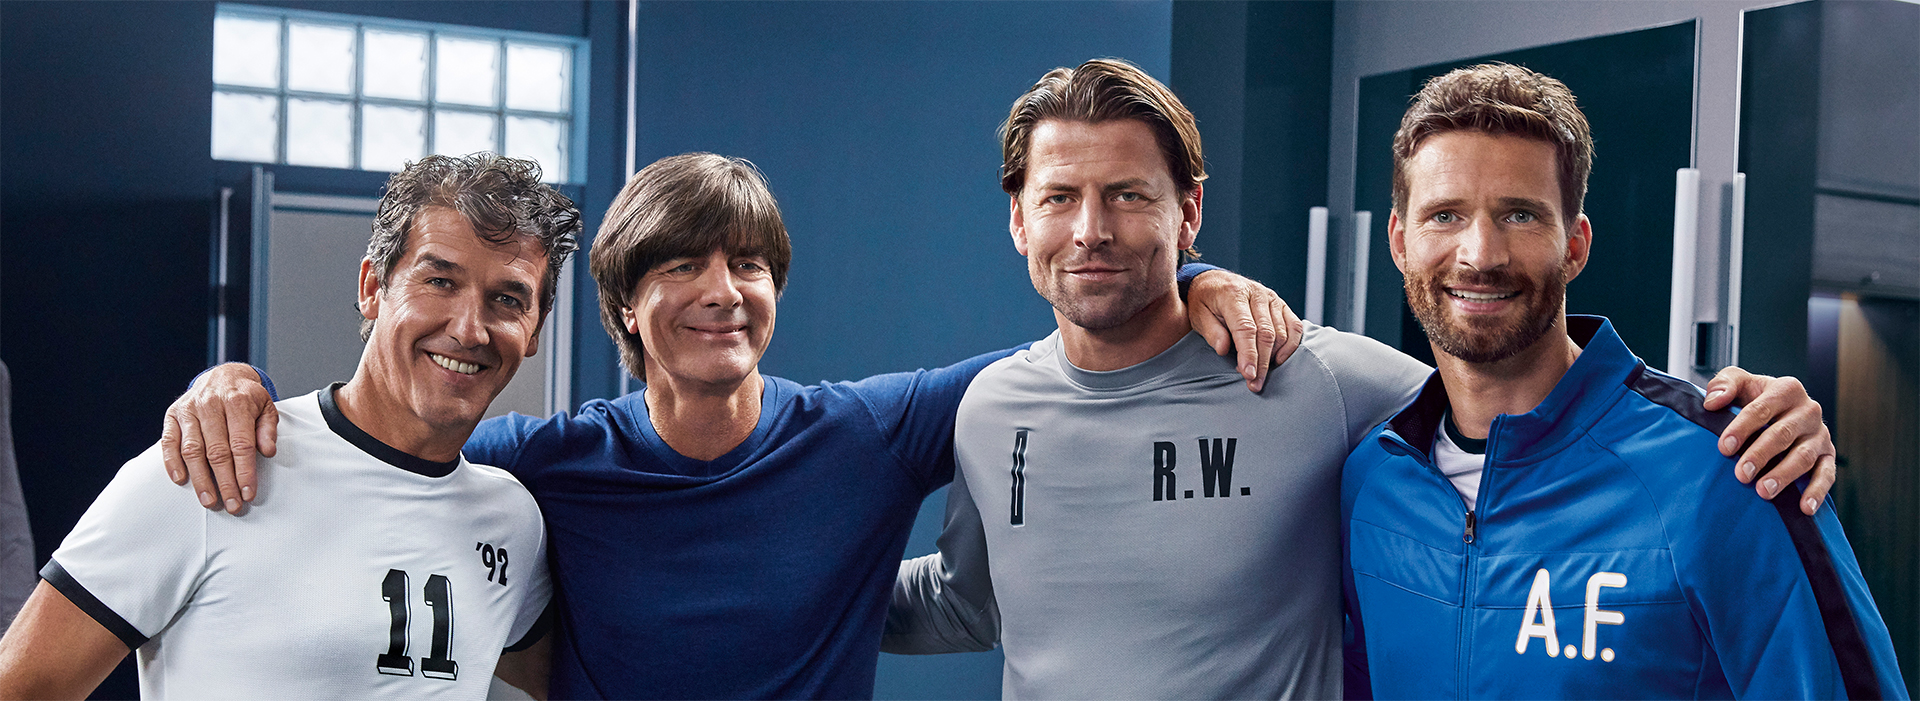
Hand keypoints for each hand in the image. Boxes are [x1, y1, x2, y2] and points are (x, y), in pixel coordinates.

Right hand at [161, 363, 277, 513]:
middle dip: (225, 482)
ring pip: (193, 450)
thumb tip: (268, 452)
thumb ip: (268, 429)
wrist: (223, 375)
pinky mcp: (172, 415)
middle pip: (217, 451)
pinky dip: (172, 462)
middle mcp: (211, 404)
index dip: (245, 471)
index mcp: (237, 402)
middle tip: (232, 505)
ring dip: (200, 479)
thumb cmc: (247, 397)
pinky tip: (181, 480)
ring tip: (209, 500)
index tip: (248, 493)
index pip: (242, 444)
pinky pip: (169, 442)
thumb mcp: (266, 407)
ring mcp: (189, 410)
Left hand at [1186, 270, 1303, 392]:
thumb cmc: (1204, 301)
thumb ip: (1211, 331)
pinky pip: (1295, 326)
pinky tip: (1279, 360)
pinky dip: (1290, 345)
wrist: (1215, 281)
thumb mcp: (1197, 314)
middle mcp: (1256, 293)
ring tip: (1260, 375)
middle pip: (1266, 333)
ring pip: (1281, 332)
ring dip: (1274, 357)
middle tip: (1255, 384)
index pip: (1245, 328)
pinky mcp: (1281, 304)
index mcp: (1233, 294)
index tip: (1248, 375)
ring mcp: (1272, 298)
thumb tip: (1223, 350)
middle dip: (1262, 363)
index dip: (1249, 354)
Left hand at [1703, 368, 1833, 514]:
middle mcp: (1808, 410)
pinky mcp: (1829, 454)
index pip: (1762, 409)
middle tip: (1741, 475)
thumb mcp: (1739, 383)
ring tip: (1763, 492)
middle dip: (1761, 455)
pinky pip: (1827, 474)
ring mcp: (1820, 434)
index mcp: (1786, 389)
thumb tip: (1712, 403)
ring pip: (1804, 456)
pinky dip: (1817, 491)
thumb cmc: (1754, 397)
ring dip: (1784, 475)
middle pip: (1783, 434)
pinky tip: (1804, 508)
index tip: (1724, 448)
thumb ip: (1724, 385)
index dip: (1742, 428)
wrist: (1780, 410)